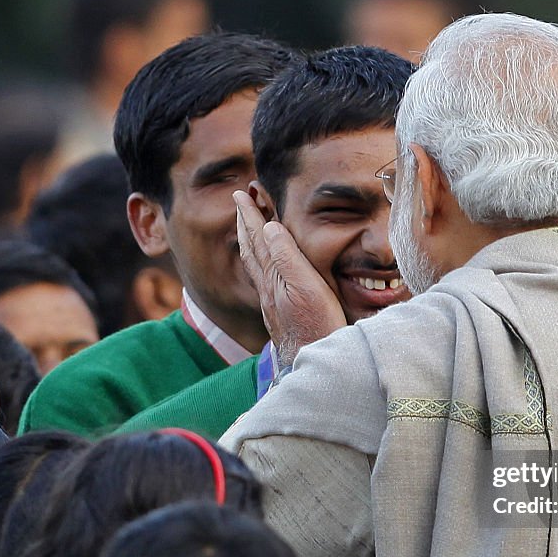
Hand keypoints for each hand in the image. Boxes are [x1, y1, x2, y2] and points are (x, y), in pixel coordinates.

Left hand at [234, 189, 346, 367]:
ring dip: (251, 241)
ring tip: (248, 226)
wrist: (314, 363)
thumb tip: (268, 226)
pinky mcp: (280, 314)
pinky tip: (264, 266)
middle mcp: (268, 289)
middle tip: (240, 201)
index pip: (258, 239)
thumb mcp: (306, 287)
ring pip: (256, 264)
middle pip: (252, 250)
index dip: (250, 215)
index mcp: (273, 278)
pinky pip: (263, 278)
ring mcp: (272, 303)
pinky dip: (260, 261)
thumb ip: (287, 257)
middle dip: (245, 223)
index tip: (241, 193)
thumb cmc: (317, 326)